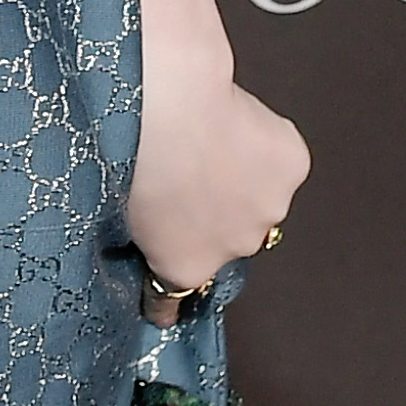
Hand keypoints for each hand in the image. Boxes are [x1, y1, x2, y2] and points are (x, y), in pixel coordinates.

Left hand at [124, 61, 308, 299]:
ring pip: (261, 195)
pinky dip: (265, 143)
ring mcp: (270, 207)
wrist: (167, 111)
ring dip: (245, 178)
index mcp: (186, 266)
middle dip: (215, 213)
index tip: (163, 274)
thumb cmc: (129, 154)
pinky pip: (281, 157)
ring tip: (212, 141)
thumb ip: (139, 230)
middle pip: (231, 235)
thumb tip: (143, 220)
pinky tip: (238, 122)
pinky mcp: (292, 166)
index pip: (175, 294)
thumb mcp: (112, 209)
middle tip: (188, 174)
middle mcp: (236, 246)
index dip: (170, 273)